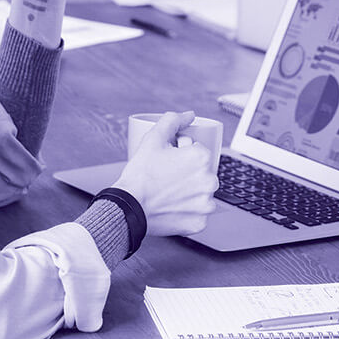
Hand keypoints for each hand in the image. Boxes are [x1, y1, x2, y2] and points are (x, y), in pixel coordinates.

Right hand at [112, 111, 217, 236]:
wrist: (129, 207)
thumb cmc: (140, 174)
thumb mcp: (153, 139)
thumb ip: (173, 120)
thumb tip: (189, 115)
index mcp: (202, 158)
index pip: (196, 150)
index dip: (180, 153)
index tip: (167, 161)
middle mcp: (209, 181)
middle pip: (201, 172)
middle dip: (187, 172)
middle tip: (166, 178)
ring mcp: (206, 204)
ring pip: (201, 193)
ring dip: (190, 192)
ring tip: (168, 193)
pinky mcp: (200, 222)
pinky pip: (198, 214)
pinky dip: (187, 211)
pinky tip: (172, 207)